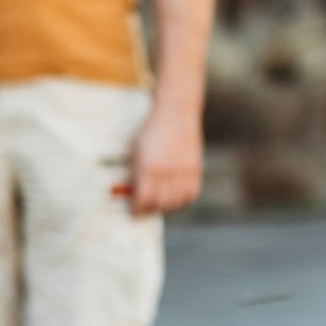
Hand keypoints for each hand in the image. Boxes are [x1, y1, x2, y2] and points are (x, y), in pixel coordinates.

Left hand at [121, 99, 203, 218]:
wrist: (176, 113)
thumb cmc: (151, 132)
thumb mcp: (136, 152)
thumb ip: (134, 175)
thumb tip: (130, 195)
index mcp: (149, 168)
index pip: (143, 200)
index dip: (136, 210)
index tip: (133, 212)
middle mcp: (167, 172)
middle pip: (159, 205)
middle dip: (149, 210)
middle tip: (144, 209)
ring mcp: (184, 172)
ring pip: (176, 203)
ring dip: (166, 207)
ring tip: (158, 203)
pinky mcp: (195, 170)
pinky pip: (190, 195)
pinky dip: (181, 201)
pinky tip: (174, 198)